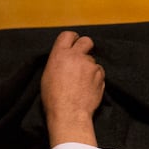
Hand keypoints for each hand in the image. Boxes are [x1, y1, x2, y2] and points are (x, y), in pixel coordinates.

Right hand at [40, 30, 103, 146]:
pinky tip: (89, 87)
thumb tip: (66, 58)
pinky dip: (96, 77)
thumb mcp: (48, 74)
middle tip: (83, 56)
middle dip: (86, 46)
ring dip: (90, 67)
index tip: (75, 43)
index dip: (73, 39)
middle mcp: (77, 56)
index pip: (68, 35)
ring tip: (83, 81)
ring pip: (93, 60)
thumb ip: (59, 61)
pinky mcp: (100, 76)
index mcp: (60, 54)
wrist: (69, 112)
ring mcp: (90, 65)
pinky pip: (100, 72)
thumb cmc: (54, 97)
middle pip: (87, 41)